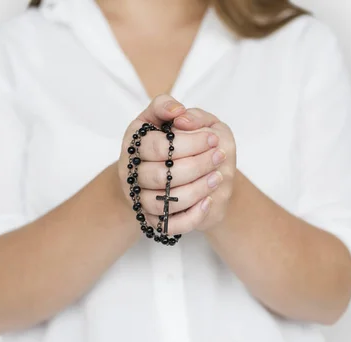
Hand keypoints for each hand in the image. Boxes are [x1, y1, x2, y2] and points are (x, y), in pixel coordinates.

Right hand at [118, 95, 225, 234]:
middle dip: (197, 165)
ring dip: (197, 190)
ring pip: (166, 203)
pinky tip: (208, 201)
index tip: (212, 138)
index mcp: (133, 144)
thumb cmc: (163, 142)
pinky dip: (191, 216)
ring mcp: (139, 199)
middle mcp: (131, 173)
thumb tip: (179, 113)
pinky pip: (169, 226)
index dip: (188, 142)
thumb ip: (166, 106)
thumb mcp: (162, 118)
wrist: (155, 175)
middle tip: (219, 156)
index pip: (157, 146)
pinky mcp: (151, 220)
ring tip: (218, 177)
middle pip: (162, 176)